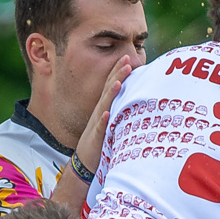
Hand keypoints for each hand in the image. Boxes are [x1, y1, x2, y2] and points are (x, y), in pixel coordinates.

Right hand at [74, 53, 137, 175]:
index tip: (126, 58)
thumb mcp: (112, 122)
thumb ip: (119, 109)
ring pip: (104, 106)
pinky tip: (107, 114)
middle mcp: (100, 112)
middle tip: (126, 60)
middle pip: (108, 90)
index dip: (118, 71)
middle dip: (117, 75)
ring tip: (118, 82)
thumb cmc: (101, 141)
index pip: (111, 85)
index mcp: (104, 107)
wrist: (85, 161)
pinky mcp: (96, 138)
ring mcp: (98, 124)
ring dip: (111, 93)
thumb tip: (133, 100)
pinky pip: (100, 128)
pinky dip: (103, 121)